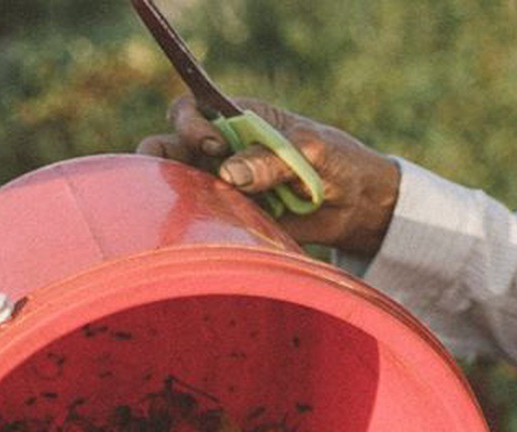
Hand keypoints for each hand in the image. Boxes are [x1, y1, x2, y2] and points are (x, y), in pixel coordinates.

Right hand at [138, 95, 399, 255]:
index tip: (213, 145)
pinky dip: (199, 230)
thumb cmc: (336, 162)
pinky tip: (209, 236)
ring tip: (191, 209)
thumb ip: (270, 161)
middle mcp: (221, 151)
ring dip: (177, 199)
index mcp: (239, 119)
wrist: (355, 206)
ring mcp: (222, 187)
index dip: (190, 124)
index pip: (192, 110)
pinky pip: (204, 223)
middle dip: (161, 160)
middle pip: (169, 148)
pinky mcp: (231, 220)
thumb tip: (229, 174)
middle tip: (178, 178)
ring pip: (179, 189)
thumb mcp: (309, 152)